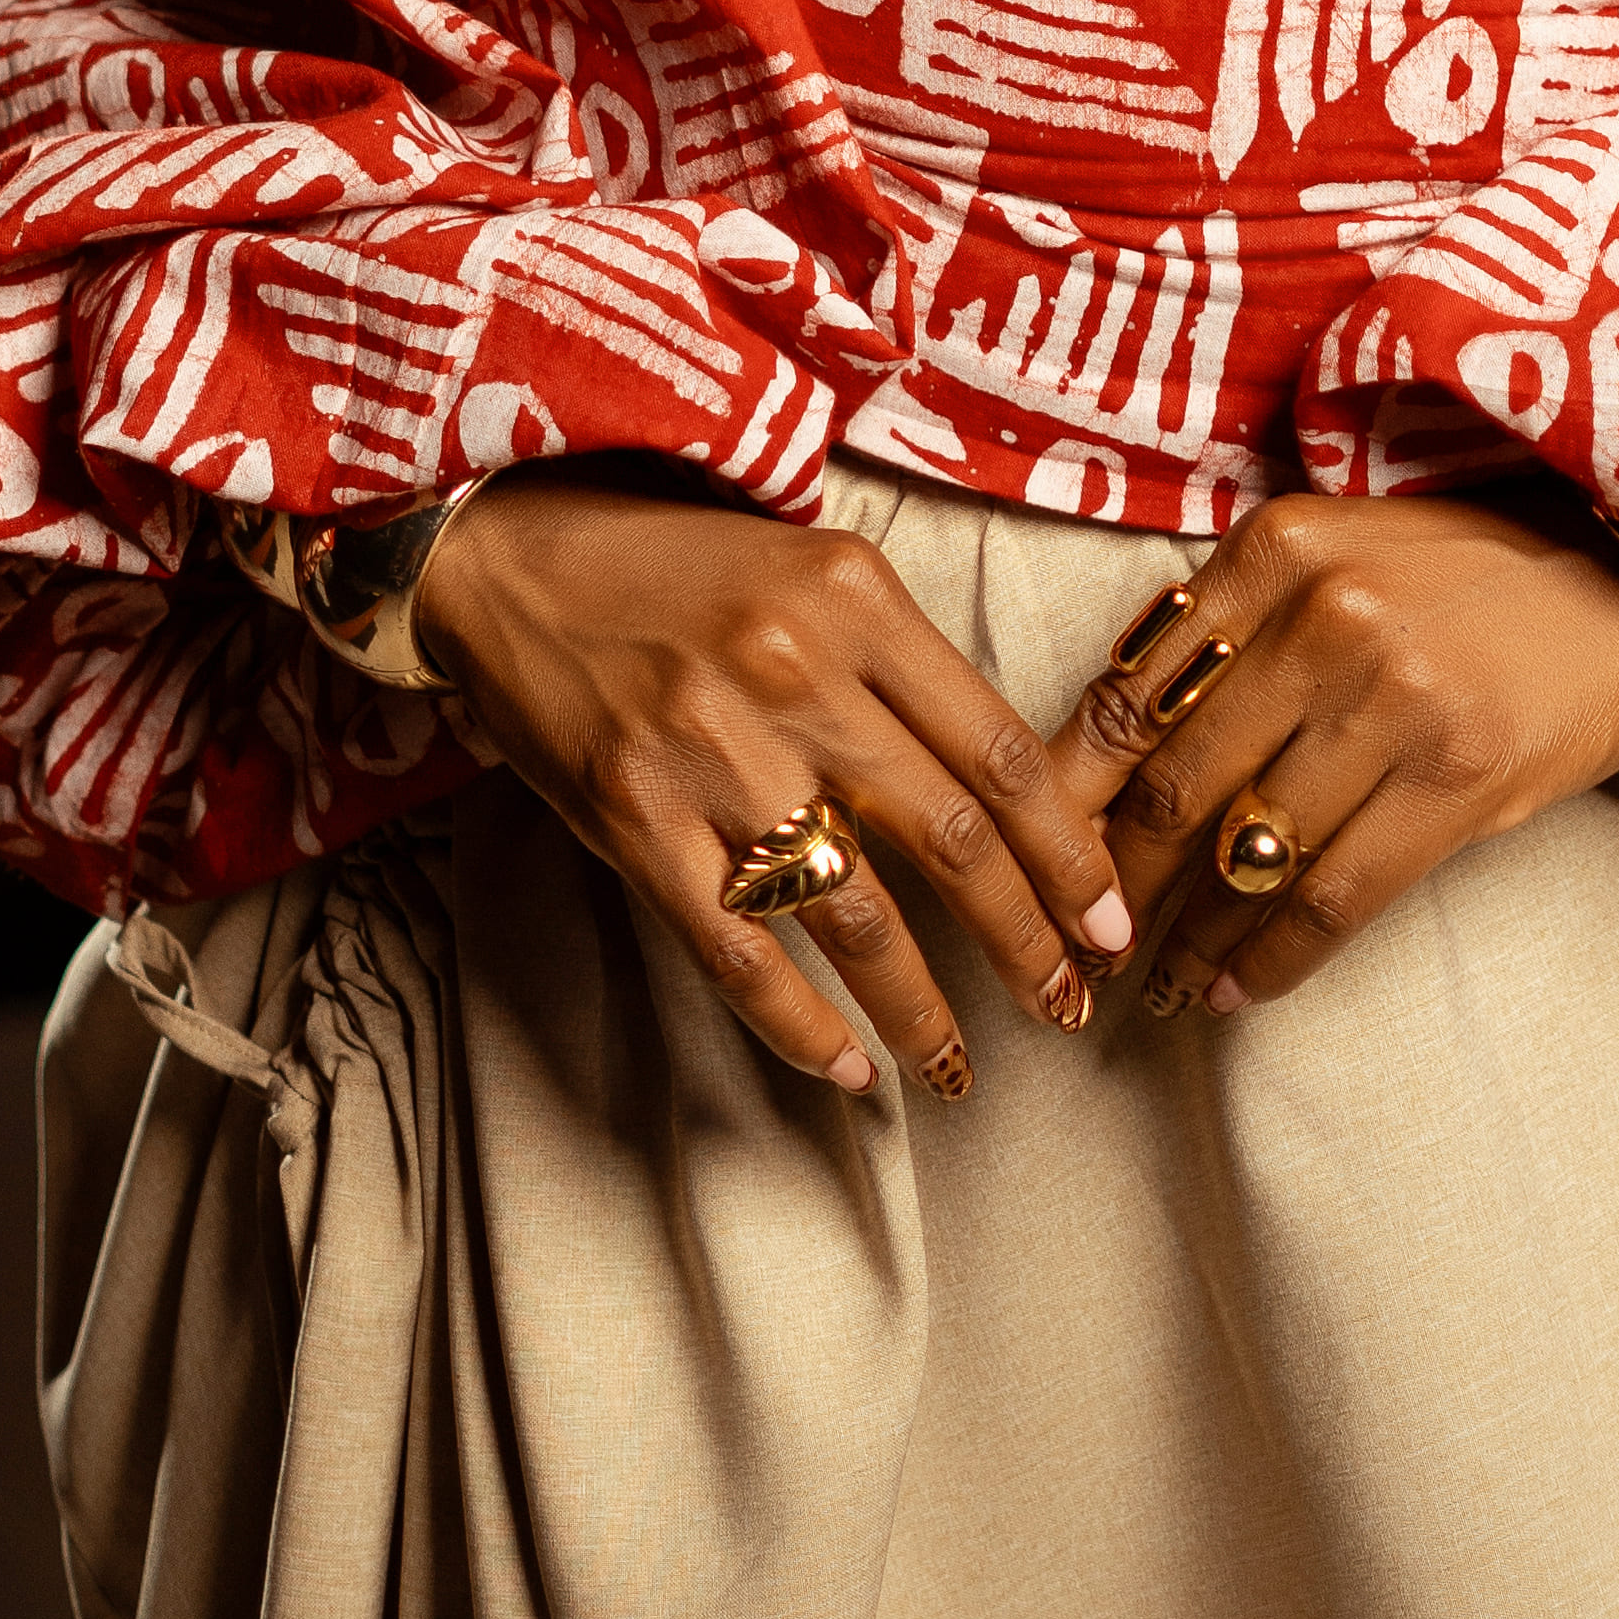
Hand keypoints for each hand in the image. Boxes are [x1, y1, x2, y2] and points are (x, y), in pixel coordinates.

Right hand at [411, 471, 1137, 1103]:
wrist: (511, 551)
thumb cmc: (677, 562)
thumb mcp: (812, 569)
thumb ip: (900, 665)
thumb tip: (1003, 793)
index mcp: (856, 599)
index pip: (1000, 750)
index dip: (1067, 853)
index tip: (1107, 923)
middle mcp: (794, 671)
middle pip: (948, 836)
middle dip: (1022, 940)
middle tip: (1064, 1006)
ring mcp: (710, 750)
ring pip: (852, 913)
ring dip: (918, 1007)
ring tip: (957, 1064)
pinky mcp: (634, 818)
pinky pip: (737, 948)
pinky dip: (797, 1024)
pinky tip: (844, 1067)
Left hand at [1042, 489, 1618, 1019]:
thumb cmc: (1464, 572)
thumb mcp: (1337, 551)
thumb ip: (1231, 623)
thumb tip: (1107, 743)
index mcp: (1273, 549)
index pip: (1132, 692)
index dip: (1066, 800)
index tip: (1031, 865)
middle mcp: (1323, 615)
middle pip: (1173, 783)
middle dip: (1110, 886)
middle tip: (1074, 949)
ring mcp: (1393, 697)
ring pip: (1247, 852)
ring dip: (1188, 938)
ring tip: (1157, 986)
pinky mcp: (1458, 776)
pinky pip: (1333, 895)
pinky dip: (1273, 958)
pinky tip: (1238, 989)